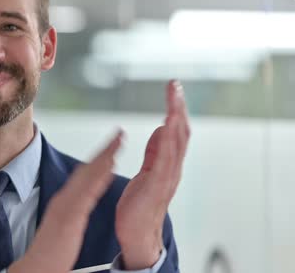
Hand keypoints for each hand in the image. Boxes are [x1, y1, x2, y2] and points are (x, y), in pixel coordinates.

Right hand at [8, 131, 122, 272]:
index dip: (100, 158)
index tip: (113, 145)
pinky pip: (85, 194)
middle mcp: (64, 199)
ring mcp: (64, 206)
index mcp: (65, 201)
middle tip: (119, 134)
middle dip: (104, 150)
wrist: (37, 267)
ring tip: (117, 143)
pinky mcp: (68, 217)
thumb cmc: (52, 251)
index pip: (85, 175)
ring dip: (103, 159)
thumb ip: (71, 210)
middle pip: (86, 170)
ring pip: (87, 178)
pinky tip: (108, 169)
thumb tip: (79, 200)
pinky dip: (97, 179)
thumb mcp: (64, 225)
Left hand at [115, 80, 189, 269]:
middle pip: (180, 132)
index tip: (173, 88)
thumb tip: (161, 128)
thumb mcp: (148, 171)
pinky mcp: (155, 186)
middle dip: (178, 107)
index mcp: (169, 163)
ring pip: (176, 143)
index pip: (176, 130)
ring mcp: (166, 177)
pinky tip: (165, 126)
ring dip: (175, 119)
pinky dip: (166, 142)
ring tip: (173, 98)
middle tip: (175, 85)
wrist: (138, 234)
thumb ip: (155, 151)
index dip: (176, 109)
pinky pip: (164, 161)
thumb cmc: (141, 204)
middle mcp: (172, 168)